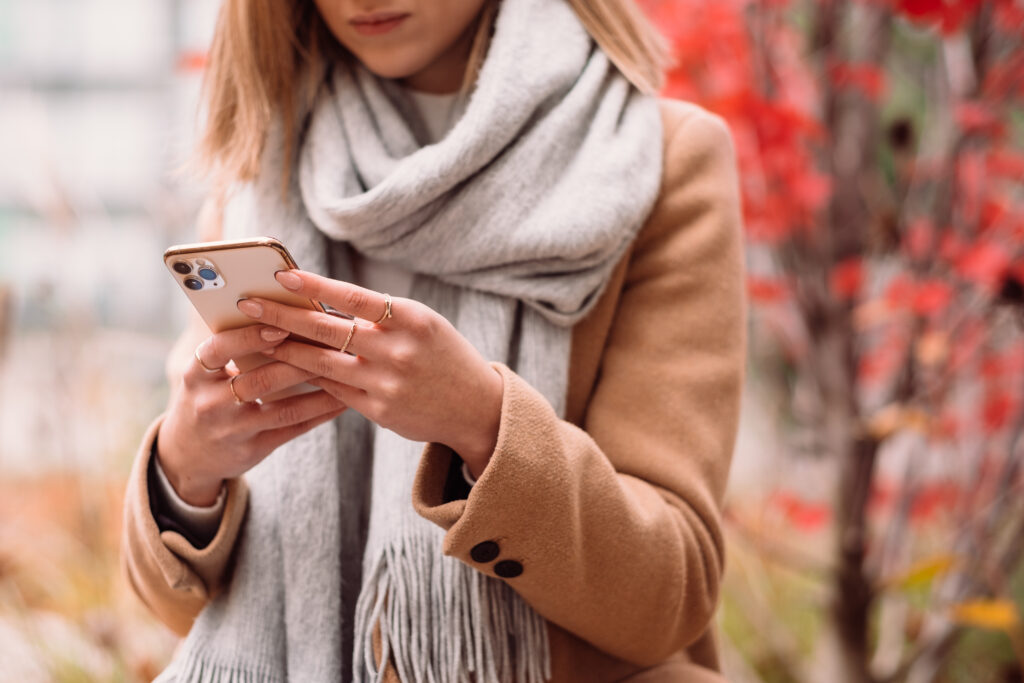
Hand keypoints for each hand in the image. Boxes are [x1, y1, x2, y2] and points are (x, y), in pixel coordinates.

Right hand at [157, 323, 347, 505]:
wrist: (188, 453)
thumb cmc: (207, 396)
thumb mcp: (205, 373)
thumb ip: (232, 348)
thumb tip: (282, 312)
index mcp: (194, 375)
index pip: (217, 350)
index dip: (248, 337)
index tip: (279, 325)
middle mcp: (210, 404)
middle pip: (260, 380)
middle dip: (299, 360)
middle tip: (331, 342)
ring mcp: (232, 431)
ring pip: (283, 408)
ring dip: (319, 388)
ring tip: (345, 369)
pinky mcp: (252, 450)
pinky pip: (293, 429)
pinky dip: (321, 412)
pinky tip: (343, 399)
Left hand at [235, 269, 503, 477]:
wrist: (477, 407)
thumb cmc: (445, 356)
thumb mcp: (425, 325)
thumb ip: (382, 315)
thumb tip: (325, 303)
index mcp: (413, 320)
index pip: (354, 297)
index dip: (315, 286)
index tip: (281, 275)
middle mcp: (398, 350)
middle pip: (328, 329)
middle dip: (282, 316)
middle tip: (247, 305)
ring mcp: (387, 382)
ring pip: (322, 363)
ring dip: (285, 350)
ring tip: (255, 338)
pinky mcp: (378, 409)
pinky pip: (333, 390)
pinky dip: (307, 378)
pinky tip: (284, 369)